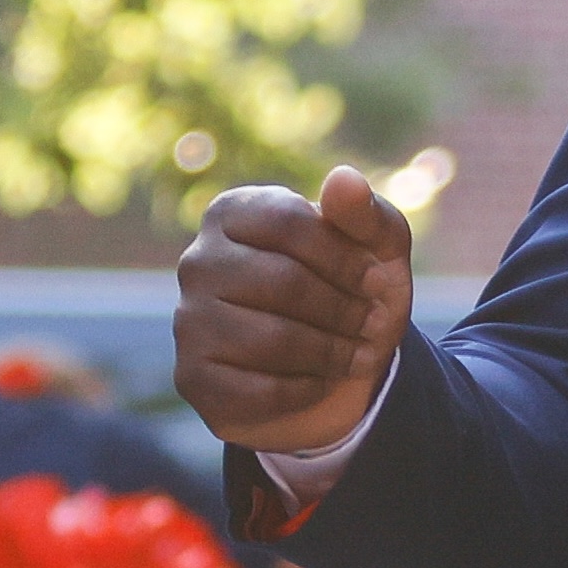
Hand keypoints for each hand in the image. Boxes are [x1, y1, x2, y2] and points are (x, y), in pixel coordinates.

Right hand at [175, 169, 416, 453]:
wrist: (335, 367)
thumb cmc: (351, 293)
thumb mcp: (378, 251)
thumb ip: (367, 214)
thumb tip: (343, 178)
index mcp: (234, 213)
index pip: (289, 223)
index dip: (345, 257)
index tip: (379, 282)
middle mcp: (198, 261)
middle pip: (284, 282)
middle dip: (343, 309)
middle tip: (372, 325)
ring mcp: (188, 320)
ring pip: (272, 339)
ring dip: (331, 352)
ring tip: (356, 354)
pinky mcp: (192, 377)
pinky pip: (259, 389)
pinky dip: (306, 389)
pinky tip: (321, 381)